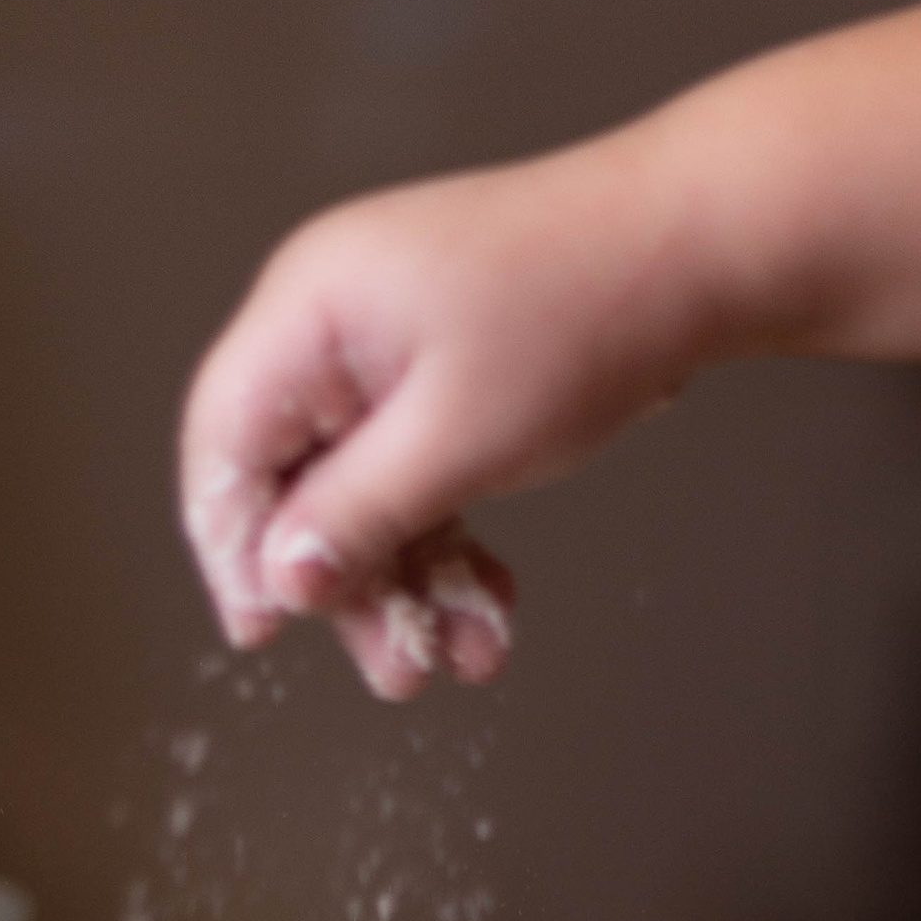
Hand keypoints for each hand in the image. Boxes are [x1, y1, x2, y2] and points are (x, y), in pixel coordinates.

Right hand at [179, 132, 702, 698]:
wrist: (694, 251)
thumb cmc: (581, 314)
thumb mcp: (456, 440)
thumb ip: (357, 515)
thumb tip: (282, 579)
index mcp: (310, 309)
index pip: (226, 442)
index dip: (232, 544)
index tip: (262, 629)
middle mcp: (332, 324)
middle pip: (295, 481)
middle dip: (350, 585)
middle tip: (398, 669)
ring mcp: (385, 351)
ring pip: (362, 494)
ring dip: (410, 581)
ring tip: (464, 655)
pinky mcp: (436, 376)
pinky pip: (414, 476)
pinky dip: (447, 543)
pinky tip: (486, 602)